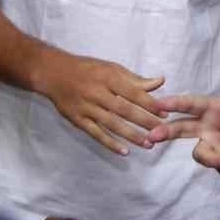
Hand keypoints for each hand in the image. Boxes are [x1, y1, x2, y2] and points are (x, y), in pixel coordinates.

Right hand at [35, 50, 166, 154]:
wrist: (54, 73)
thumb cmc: (88, 69)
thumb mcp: (111, 68)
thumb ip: (136, 79)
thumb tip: (160, 81)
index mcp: (108, 77)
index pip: (133, 92)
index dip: (150, 103)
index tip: (165, 113)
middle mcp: (98, 92)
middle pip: (125, 110)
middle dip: (144, 121)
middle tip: (161, 131)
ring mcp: (87, 107)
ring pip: (112, 124)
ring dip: (131, 135)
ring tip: (148, 144)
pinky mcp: (78, 120)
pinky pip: (96, 133)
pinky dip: (110, 143)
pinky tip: (124, 151)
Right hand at [147, 94, 219, 174]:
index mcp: (217, 108)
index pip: (192, 104)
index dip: (175, 103)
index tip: (158, 104)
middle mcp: (211, 127)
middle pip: (183, 128)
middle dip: (166, 131)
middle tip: (152, 136)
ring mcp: (216, 145)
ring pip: (202, 154)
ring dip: (213, 158)